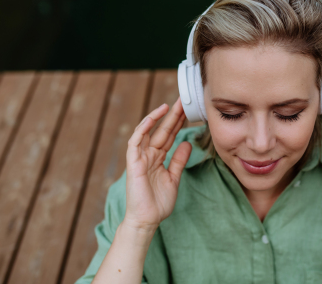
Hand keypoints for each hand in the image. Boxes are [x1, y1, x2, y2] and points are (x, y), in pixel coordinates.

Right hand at [123, 97, 191, 231]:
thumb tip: (187, 143)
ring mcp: (139, 158)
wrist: (147, 220)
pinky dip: (143, 129)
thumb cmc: (158, 203)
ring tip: (169, 105)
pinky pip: (136, 141)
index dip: (178, 122)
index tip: (188, 110)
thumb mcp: (174, 178)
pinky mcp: (133, 163)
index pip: (169, 136)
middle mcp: (148, 155)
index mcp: (158, 158)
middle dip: (172, 115)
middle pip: (161, 130)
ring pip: (148, 132)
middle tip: (183, 100)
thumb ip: (179, 160)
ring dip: (158, 118)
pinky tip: (152, 118)